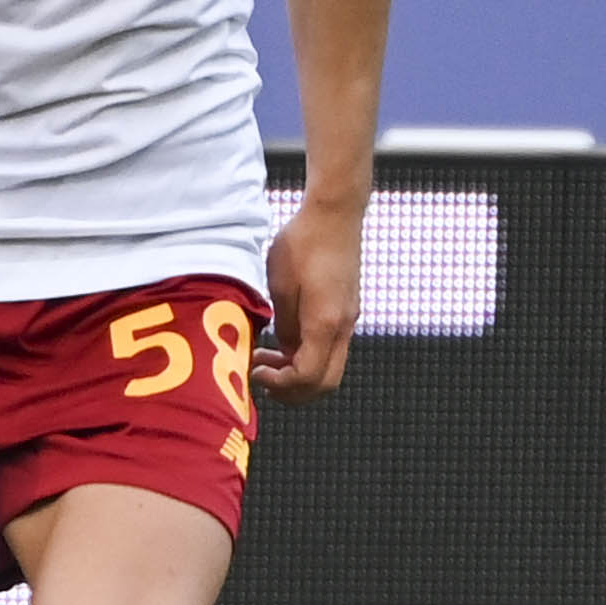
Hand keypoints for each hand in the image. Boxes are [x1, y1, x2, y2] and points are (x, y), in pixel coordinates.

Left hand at [256, 192, 363, 405]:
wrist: (335, 214)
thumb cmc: (304, 242)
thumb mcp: (280, 285)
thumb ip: (284, 324)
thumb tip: (285, 350)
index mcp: (326, 323)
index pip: (309, 376)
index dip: (281, 385)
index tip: (257, 374)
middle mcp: (343, 326)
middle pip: (326, 382)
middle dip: (293, 390)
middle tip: (262, 378)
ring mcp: (348, 319)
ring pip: (330, 367)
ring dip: (299, 373)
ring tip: (266, 359)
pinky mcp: (346, 309)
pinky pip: (331, 348)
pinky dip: (308, 356)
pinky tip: (283, 341)